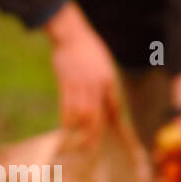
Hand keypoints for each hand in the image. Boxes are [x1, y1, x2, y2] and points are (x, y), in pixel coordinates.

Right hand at [45, 3, 119, 145]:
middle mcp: (96, 84)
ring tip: (77, 141)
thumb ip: (104, 83)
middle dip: (94, 133)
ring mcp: (80, 84)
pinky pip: (66, 106)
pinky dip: (66, 119)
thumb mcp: (103, 64)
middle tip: (91, 147)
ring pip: (82, 113)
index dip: (114, 121)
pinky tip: (65, 127)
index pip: (114, 105)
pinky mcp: (65, 83)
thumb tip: (103, 101)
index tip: (115, 134)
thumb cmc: (87, 49)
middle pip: (97, 114)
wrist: (71, 35)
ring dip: (79, 129)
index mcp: (108, 79)